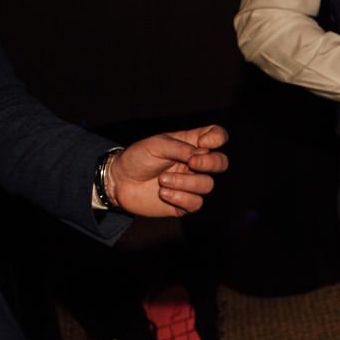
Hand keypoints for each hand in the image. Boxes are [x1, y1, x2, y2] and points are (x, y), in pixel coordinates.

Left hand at [107, 125, 229, 216]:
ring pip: (207, 185)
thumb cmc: (137, 158)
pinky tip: (164, 193)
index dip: (217, 138)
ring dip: (185, 182)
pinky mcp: (184, 203)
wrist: (118, 181)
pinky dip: (180, 198)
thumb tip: (201, 155)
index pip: (217, 136)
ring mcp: (190, 184)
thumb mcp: (156, 145)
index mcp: (190, 145)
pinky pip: (196, 203)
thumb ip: (180, 148)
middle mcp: (194, 165)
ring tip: (162, 180)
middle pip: (221, 163)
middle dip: (211, 163)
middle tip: (192, 163)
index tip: (203, 142)